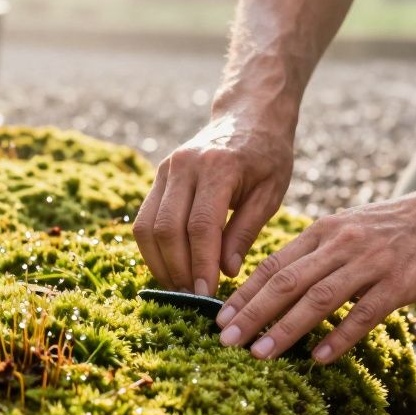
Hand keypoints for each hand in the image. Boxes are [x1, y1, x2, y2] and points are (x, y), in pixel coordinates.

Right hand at [133, 108, 293, 294]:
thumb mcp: (271, 192)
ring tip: (179, 288)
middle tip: (192, 298)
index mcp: (218, 166)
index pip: (201, 226)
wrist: (247, 116)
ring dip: (159, 263)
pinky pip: (144, 219)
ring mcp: (166, 169)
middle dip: (177, 269)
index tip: (207, 294)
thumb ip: (246, 231)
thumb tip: (226, 272)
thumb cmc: (267, 156)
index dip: (200, 264)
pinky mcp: (158, 177)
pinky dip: (153, 249)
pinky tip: (170, 268)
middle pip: (167, 228)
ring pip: (147, 226)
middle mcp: (184, 165)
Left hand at [214, 182, 415, 362]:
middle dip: (251, 313)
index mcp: (325, 230)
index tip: (218, 318)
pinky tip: (320, 358)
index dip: (244, 293)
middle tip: (224, 341)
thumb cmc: (401, 226)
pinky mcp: (401, 280)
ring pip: (318, 298)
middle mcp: (341, 243)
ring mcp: (371, 261)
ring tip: (260, 354)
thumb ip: (319, 253)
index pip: (273, 263)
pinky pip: (364, 312)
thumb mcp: (351, 228)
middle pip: (285, 281)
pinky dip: (340, 336)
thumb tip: (282, 285)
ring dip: (285, 328)